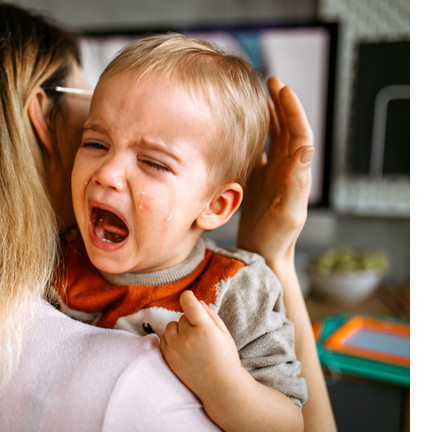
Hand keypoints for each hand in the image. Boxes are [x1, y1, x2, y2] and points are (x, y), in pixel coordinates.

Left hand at [160, 291, 242, 399]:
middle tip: (201, 336)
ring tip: (192, 343)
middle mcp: (188, 338)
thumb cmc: (225, 358)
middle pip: (182, 316)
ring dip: (179, 330)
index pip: (188, 303)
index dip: (188, 297)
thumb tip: (196, 301)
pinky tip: (184, 349)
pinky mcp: (168, 357)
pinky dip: (172, 339)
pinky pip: (164, 337)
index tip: (189, 297)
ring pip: (171, 326)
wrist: (220, 387)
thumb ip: (210, 315)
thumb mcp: (224, 334)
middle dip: (190, 322)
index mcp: (205, 329)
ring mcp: (175, 348)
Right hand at [237, 77, 313, 266]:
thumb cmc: (277, 239)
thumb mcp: (289, 213)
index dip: (292, 110)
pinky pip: (258, 151)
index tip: (282, 89)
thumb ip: (297, 183)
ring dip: (269, 115)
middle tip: (271, 81)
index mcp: (295, 172)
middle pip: (287, 129)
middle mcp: (286, 169)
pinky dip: (253, 134)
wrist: (264, 256)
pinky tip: (242, 125)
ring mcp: (272, 174)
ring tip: (259, 95)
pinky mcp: (258, 181)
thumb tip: (305, 149)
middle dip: (280, 104)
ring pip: (273, 137)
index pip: (298, 133)